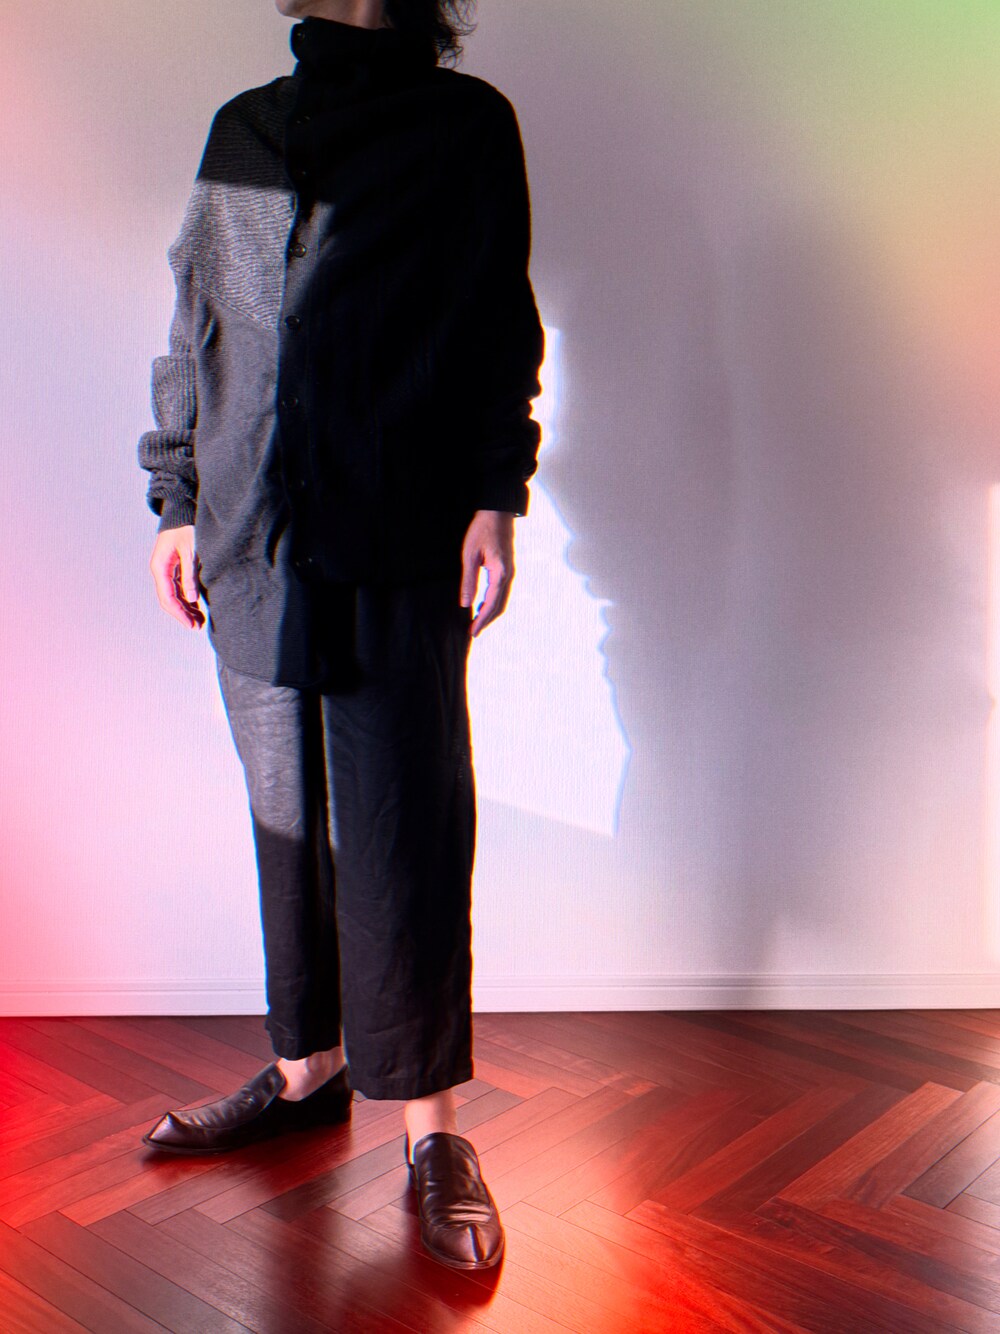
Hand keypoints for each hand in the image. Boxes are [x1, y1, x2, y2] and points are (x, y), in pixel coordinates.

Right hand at [149, 525, 204, 629]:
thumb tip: (192, 599)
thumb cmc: (186, 527)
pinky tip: (198, 607)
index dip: (179, 614)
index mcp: (160, 567)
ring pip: (175, 595)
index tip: (191, 625)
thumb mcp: (190, 551)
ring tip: (200, 621)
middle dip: (183, 614)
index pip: (168, 598)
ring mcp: (167, 569)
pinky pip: (180, 588)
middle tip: (198, 627)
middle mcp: (161, 571)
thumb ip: (190, 575)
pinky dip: (188, 598)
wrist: (182, 511)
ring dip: (186, 608)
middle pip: (170, 600)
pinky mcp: (175, 567)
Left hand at [460, 509, 514, 636]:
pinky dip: (493, 601)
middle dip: (487, 620)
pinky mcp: (507, 568)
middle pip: (500, 606)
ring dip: (490, 612)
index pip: (491, 604)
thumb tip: (465, 604)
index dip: (482, 620)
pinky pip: (502, 591)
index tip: (472, 632)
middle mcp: (509, 575)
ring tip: (476, 621)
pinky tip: (482, 603)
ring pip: (502, 600)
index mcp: (500, 573)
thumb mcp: (470, 555)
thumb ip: (469, 581)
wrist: (497, 512)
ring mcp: (510, 572)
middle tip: (473, 632)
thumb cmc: (482, 530)